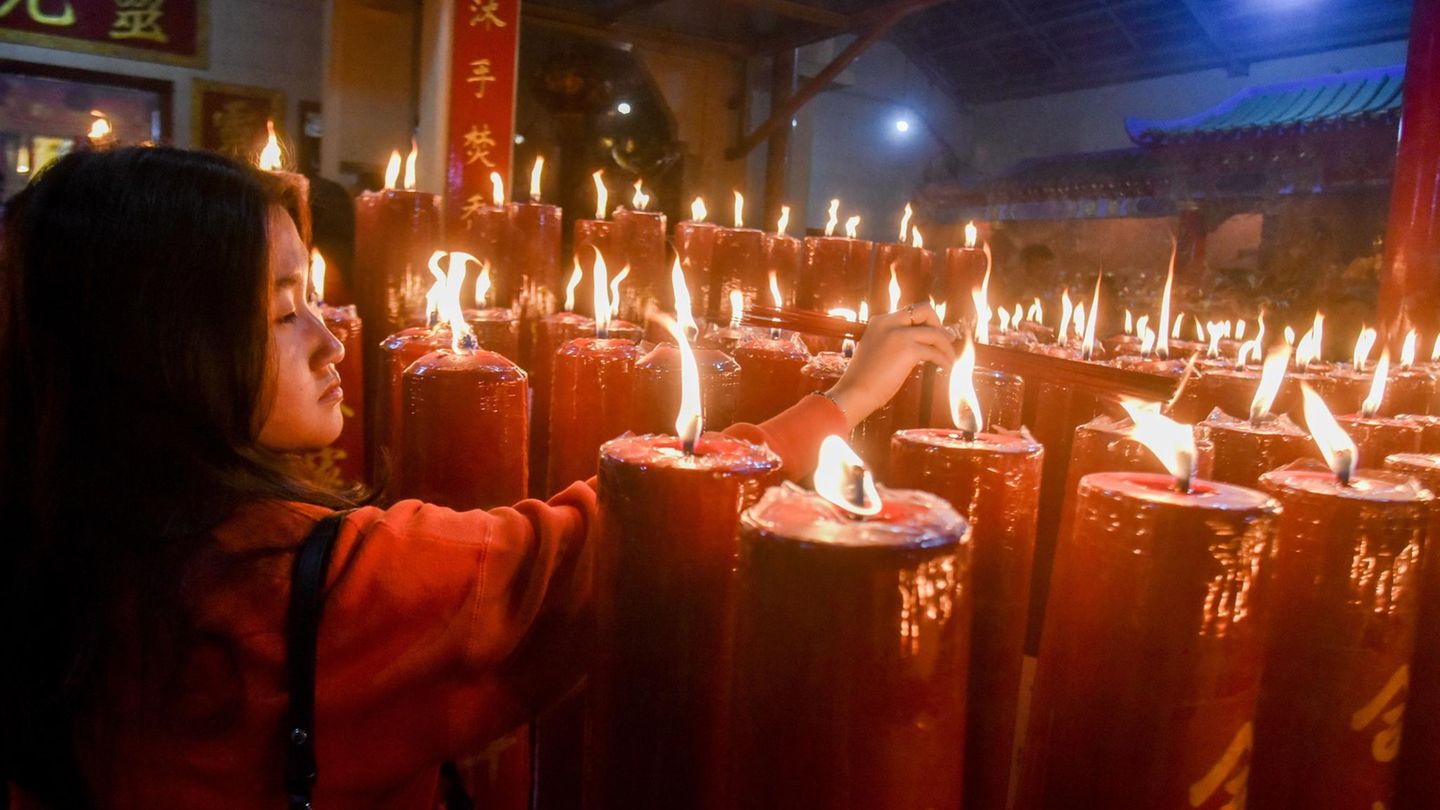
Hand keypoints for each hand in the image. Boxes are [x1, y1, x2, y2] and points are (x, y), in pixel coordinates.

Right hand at [826, 302, 956, 429]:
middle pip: (925, 310)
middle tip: (945, 343)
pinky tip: (945, 368)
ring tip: (950, 360)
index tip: (935, 334)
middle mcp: (889, 322)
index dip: (926, 322)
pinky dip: (944, 360)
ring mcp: (898, 334)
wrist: (853, 393)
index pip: (910, 312)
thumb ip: (892, 342)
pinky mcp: (907, 349)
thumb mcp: (875, 351)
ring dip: (946, 347)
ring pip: (935, 332)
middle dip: (939, 325)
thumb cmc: (863, 380)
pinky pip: (934, 351)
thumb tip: (918, 345)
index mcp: (879, 321)